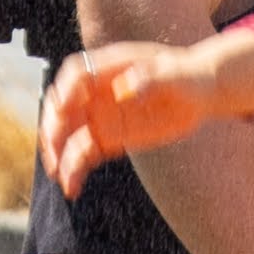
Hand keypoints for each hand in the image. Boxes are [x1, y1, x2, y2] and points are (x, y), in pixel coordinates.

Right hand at [41, 37, 242, 191]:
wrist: (200, 93)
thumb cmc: (188, 76)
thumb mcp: (175, 74)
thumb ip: (151, 78)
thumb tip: (125, 88)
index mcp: (111, 66)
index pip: (77, 73)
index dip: (66, 88)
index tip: (64, 108)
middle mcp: (98, 91)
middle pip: (62, 105)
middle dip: (53, 127)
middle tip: (54, 150)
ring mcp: (101, 115)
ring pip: (67, 134)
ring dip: (58, 154)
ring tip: (60, 176)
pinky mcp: (108, 138)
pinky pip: (82, 154)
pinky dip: (73, 170)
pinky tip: (72, 187)